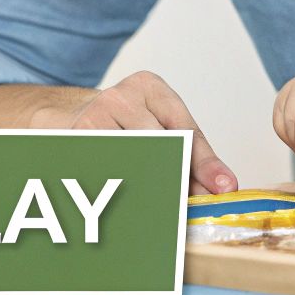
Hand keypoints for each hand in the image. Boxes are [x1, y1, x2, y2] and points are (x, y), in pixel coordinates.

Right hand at [54, 71, 237, 195]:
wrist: (72, 114)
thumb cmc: (125, 122)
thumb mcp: (161, 123)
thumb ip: (191, 153)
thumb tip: (220, 187)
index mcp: (149, 87)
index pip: (185, 129)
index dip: (205, 163)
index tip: (222, 187)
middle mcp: (121, 96)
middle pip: (161, 147)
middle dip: (177, 180)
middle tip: (188, 207)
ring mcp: (94, 115)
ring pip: (135, 162)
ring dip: (150, 188)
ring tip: (159, 206)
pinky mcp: (76, 139)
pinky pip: (110, 171)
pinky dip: (123, 190)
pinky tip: (130, 200)